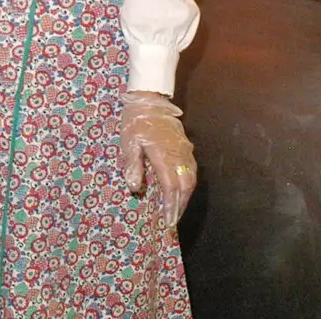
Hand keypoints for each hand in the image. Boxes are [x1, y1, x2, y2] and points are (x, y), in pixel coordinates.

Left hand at [118, 90, 197, 227]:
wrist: (150, 100)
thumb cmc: (136, 121)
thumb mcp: (129, 142)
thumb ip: (133, 164)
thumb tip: (135, 187)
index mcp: (163, 154)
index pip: (171, 185)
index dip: (171, 204)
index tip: (168, 219)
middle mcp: (178, 154)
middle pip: (186, 185)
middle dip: (180, 204)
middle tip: (173, 220)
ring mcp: (185, 150)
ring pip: (191, 178)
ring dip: (186, 196)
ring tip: (177, 210)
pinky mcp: (186, 147)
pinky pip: (192, 170)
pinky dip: (188, 184)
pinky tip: (181, 191)